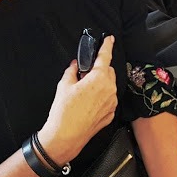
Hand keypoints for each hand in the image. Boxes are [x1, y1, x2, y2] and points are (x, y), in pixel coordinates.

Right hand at [37, 35, 117, 163]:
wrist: (65, 137)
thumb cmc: (64, 113)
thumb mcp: (64, 86)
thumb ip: (72, 71)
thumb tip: (75, 65)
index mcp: (99, 79)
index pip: (105, 56)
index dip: (107, 45)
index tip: (109, 39)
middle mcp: (109, 90)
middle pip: (108, 71)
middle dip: (99, 69)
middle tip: (85, 74)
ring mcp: (112, 102)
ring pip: (109, 85)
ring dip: (101, 83)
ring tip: (85, 91)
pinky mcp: (110, 113)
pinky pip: (108, 99)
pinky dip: (101, 97)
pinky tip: (88, 102)